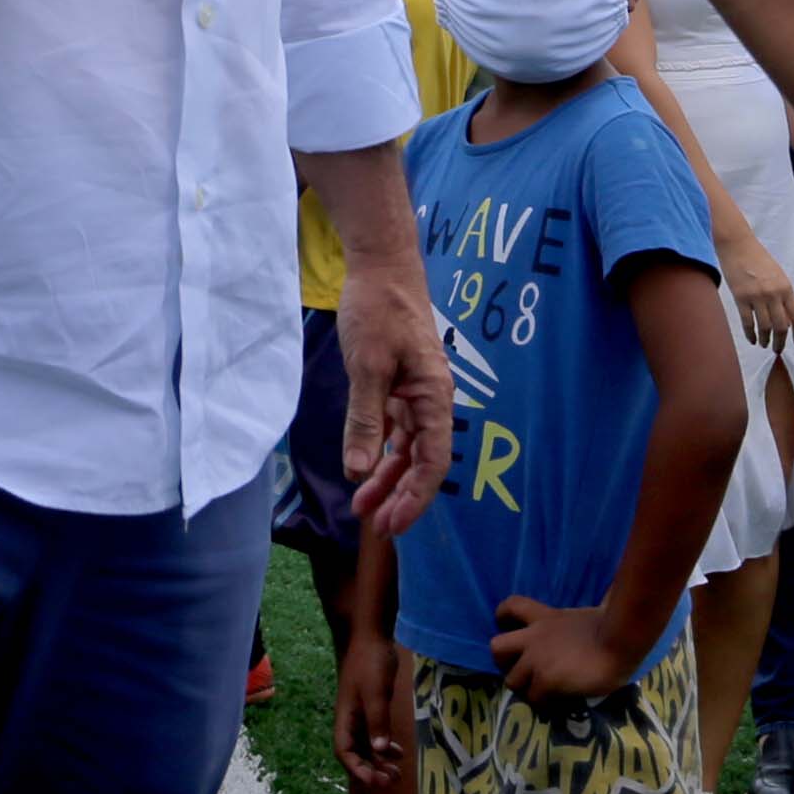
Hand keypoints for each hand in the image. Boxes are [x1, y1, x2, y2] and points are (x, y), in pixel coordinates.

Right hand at [334, 629, 412, 793]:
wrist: (371, 636)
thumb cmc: (371, 662)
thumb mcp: (376, 692)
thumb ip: (378, 721)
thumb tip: (379, 750)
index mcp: (346, 717)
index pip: (344, 751)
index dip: (358, 769)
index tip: (376, 780)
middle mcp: (350, 719)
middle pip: (355, 753)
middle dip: (371, 770)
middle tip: (391, 780)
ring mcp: (360, 713)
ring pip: (366, 746)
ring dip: (378, 762)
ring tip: (397, 773)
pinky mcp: (371, 707)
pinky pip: (375, 734)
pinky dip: (384, 747)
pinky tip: (398, 751)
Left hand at [335, 259, 456, 536]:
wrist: (382, 265)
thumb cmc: (380, 310)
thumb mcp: (368, 367)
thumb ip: (365, 420)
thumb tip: (360, 472)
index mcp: (433, 396)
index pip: (433, 462)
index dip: (415, 497)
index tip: (394, 524)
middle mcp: (430, 399)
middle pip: (421, 461)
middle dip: (399, 496)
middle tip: (375, 528)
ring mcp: (414, 393)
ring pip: (406, 448)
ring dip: (387, 478)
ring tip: (363, 508)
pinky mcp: (397, 384)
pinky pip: (393, 429)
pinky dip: (380, 450)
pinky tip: (364, 469)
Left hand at [491, 594, 637, 704]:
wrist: (619, 641)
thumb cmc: (611, 627)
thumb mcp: (582, 616)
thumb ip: (568, 624)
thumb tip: (577, 627)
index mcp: (544, 617)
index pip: (511, 606)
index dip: (504, 617)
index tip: (507, 626)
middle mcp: (533, 637)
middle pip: (496, 647)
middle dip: (504, 662)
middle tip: (521, 670)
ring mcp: (536, 660)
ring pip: (511, 681)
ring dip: (525, 689)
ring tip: (541, 694)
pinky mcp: (545, 680)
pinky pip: (534, 699)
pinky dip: (543, 705)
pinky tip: (556, 705)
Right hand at [721, 227, 793, 350]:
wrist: (737, 245)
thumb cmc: (758, 258)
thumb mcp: (778, 275)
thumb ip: (783, 295)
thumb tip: (787, 318)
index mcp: (786, 288)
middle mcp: (773, 294)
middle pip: (781, 326)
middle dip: (781, 341)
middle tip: (778, 350)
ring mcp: (756, 296)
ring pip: (764, 327)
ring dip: (765, 340)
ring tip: (764, 345)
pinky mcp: (740, 297)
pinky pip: (747, 322)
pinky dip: (750, 334)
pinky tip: (752, 339)